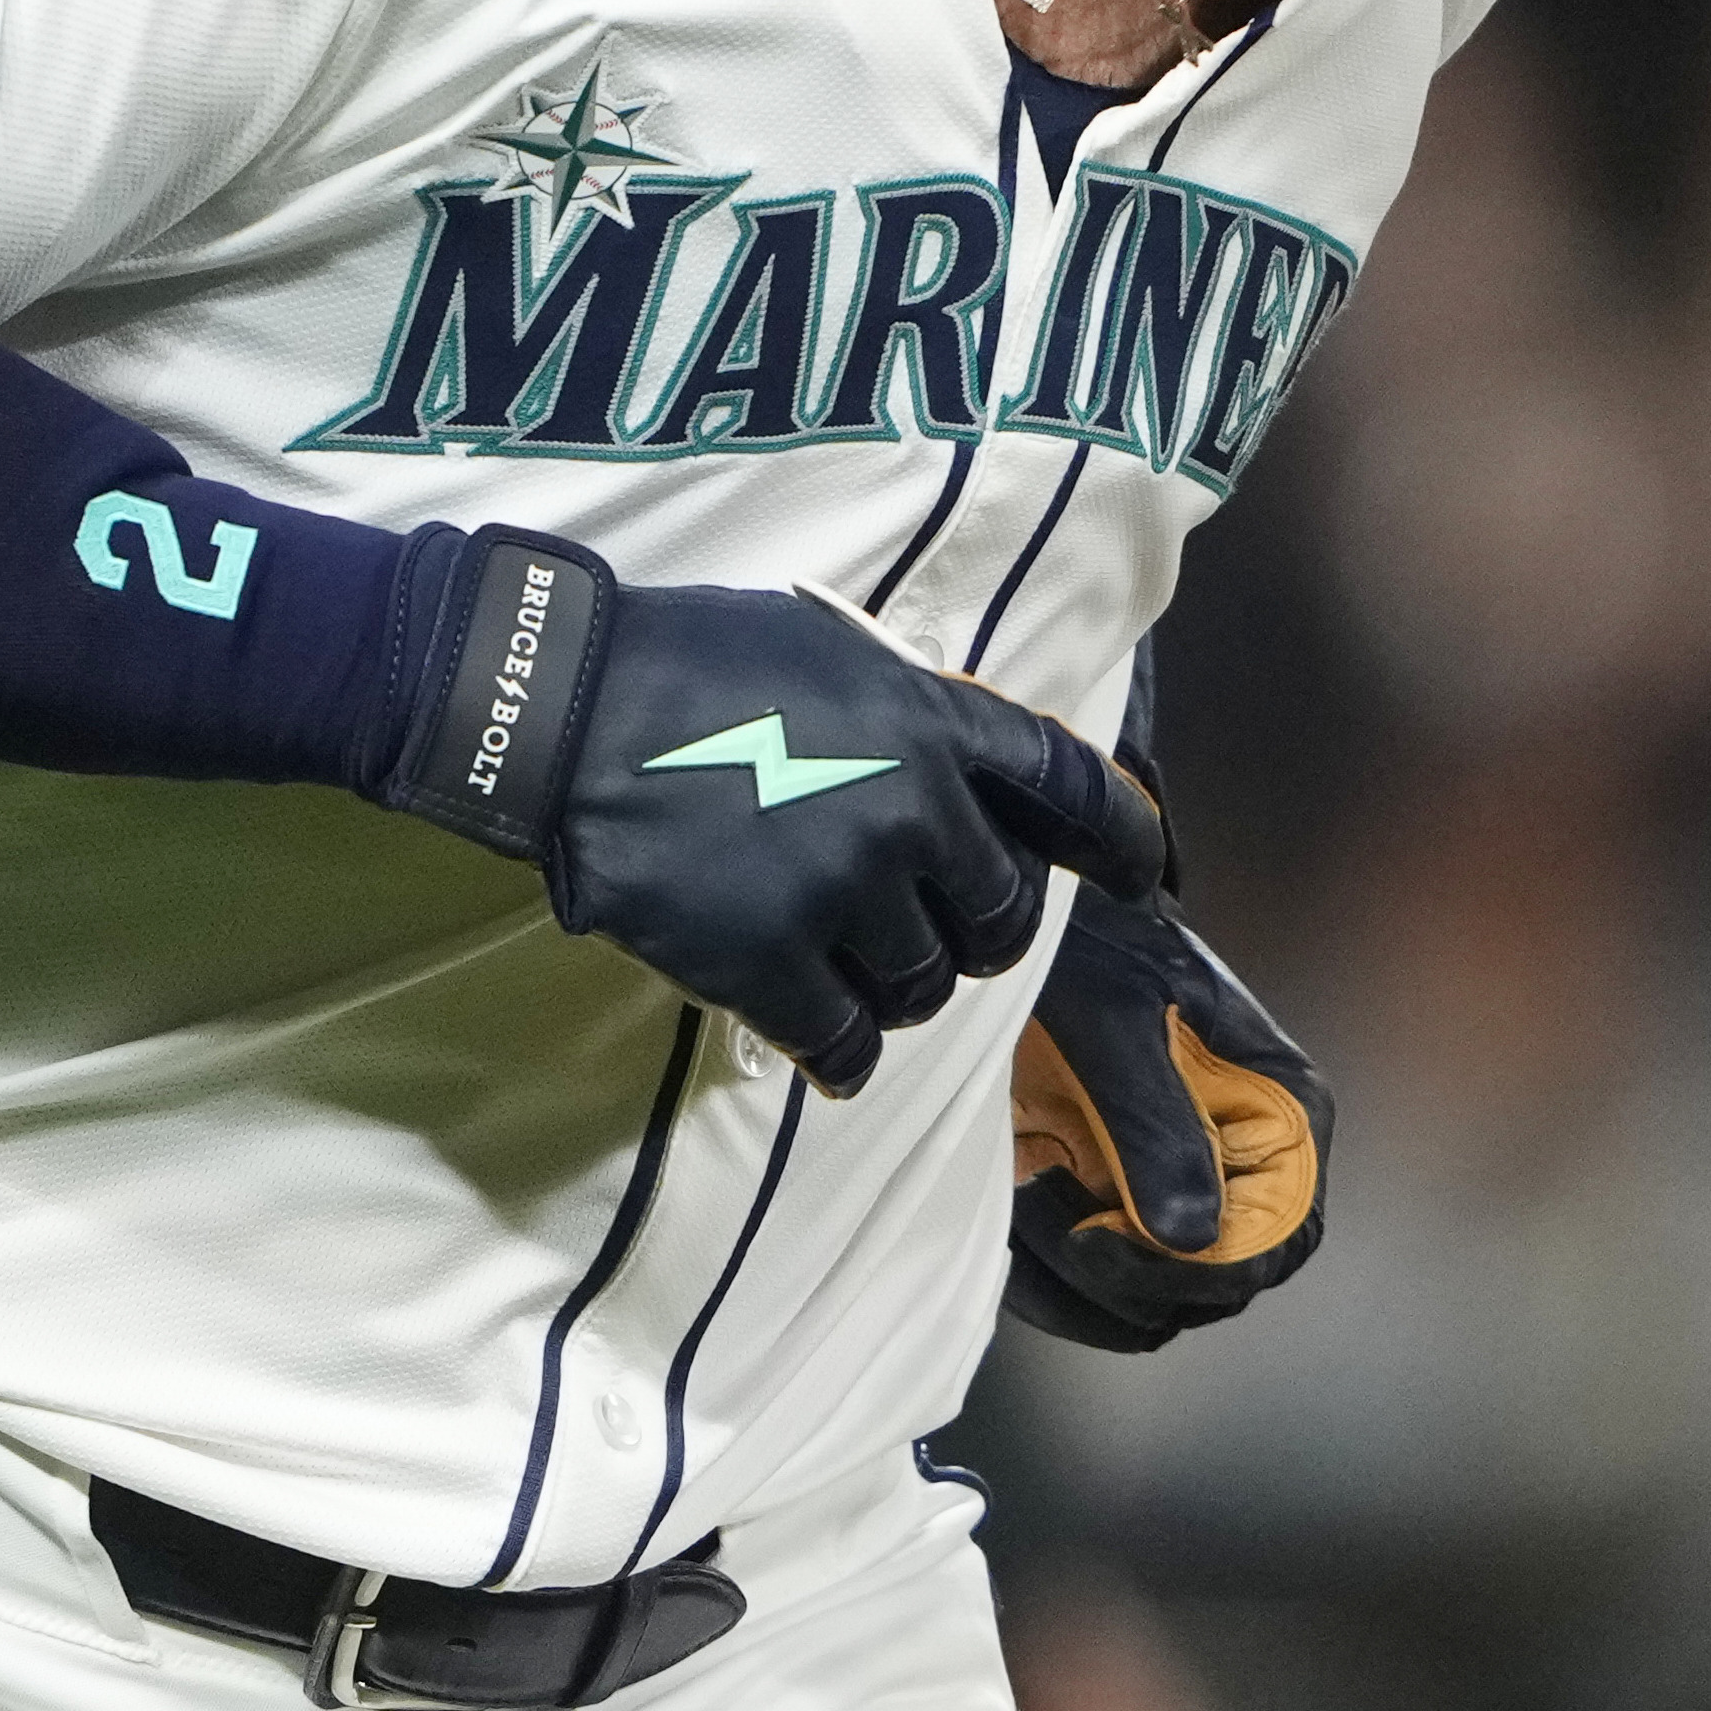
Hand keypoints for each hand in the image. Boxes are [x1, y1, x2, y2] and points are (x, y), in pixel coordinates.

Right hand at [378, 531, 1166, 1094]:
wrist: (567, 707)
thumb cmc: (693, 661)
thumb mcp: (834, 653)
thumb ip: (914, 720)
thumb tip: (965, 787)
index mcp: (935, 723)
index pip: (1070, 789)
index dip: (1119, 839)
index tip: (1143, 877)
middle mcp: (912, 809)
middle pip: (1000, 919)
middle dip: (978, 935)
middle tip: (939, 936)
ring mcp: (843, 890)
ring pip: (924, 988)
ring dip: (900, 990)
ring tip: (854, 971)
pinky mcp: (768, 961)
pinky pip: (844, 1043)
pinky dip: (843, 1057)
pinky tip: (827, 1051)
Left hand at [1001, 884, 1331, 1350]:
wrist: (1033, 928)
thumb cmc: (1094, 944)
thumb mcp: (1117, 1018)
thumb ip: (1155, 1124)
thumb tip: (1194, 1235)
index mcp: (1280, 1113)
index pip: (1282, 1238)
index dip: (1202, 1269)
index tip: (1102, 1244)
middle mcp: (1241, 1168)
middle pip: (1212, 1288)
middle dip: (1119, 1272)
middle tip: (1043, 1191)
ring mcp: (1176, 1197)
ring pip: (1146, 1308)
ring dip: (1071, 1281)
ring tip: (1023, 1184)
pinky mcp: (1114, 1213)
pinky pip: (1090, 1295)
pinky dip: (1040, 1280)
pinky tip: (1008, 1207)